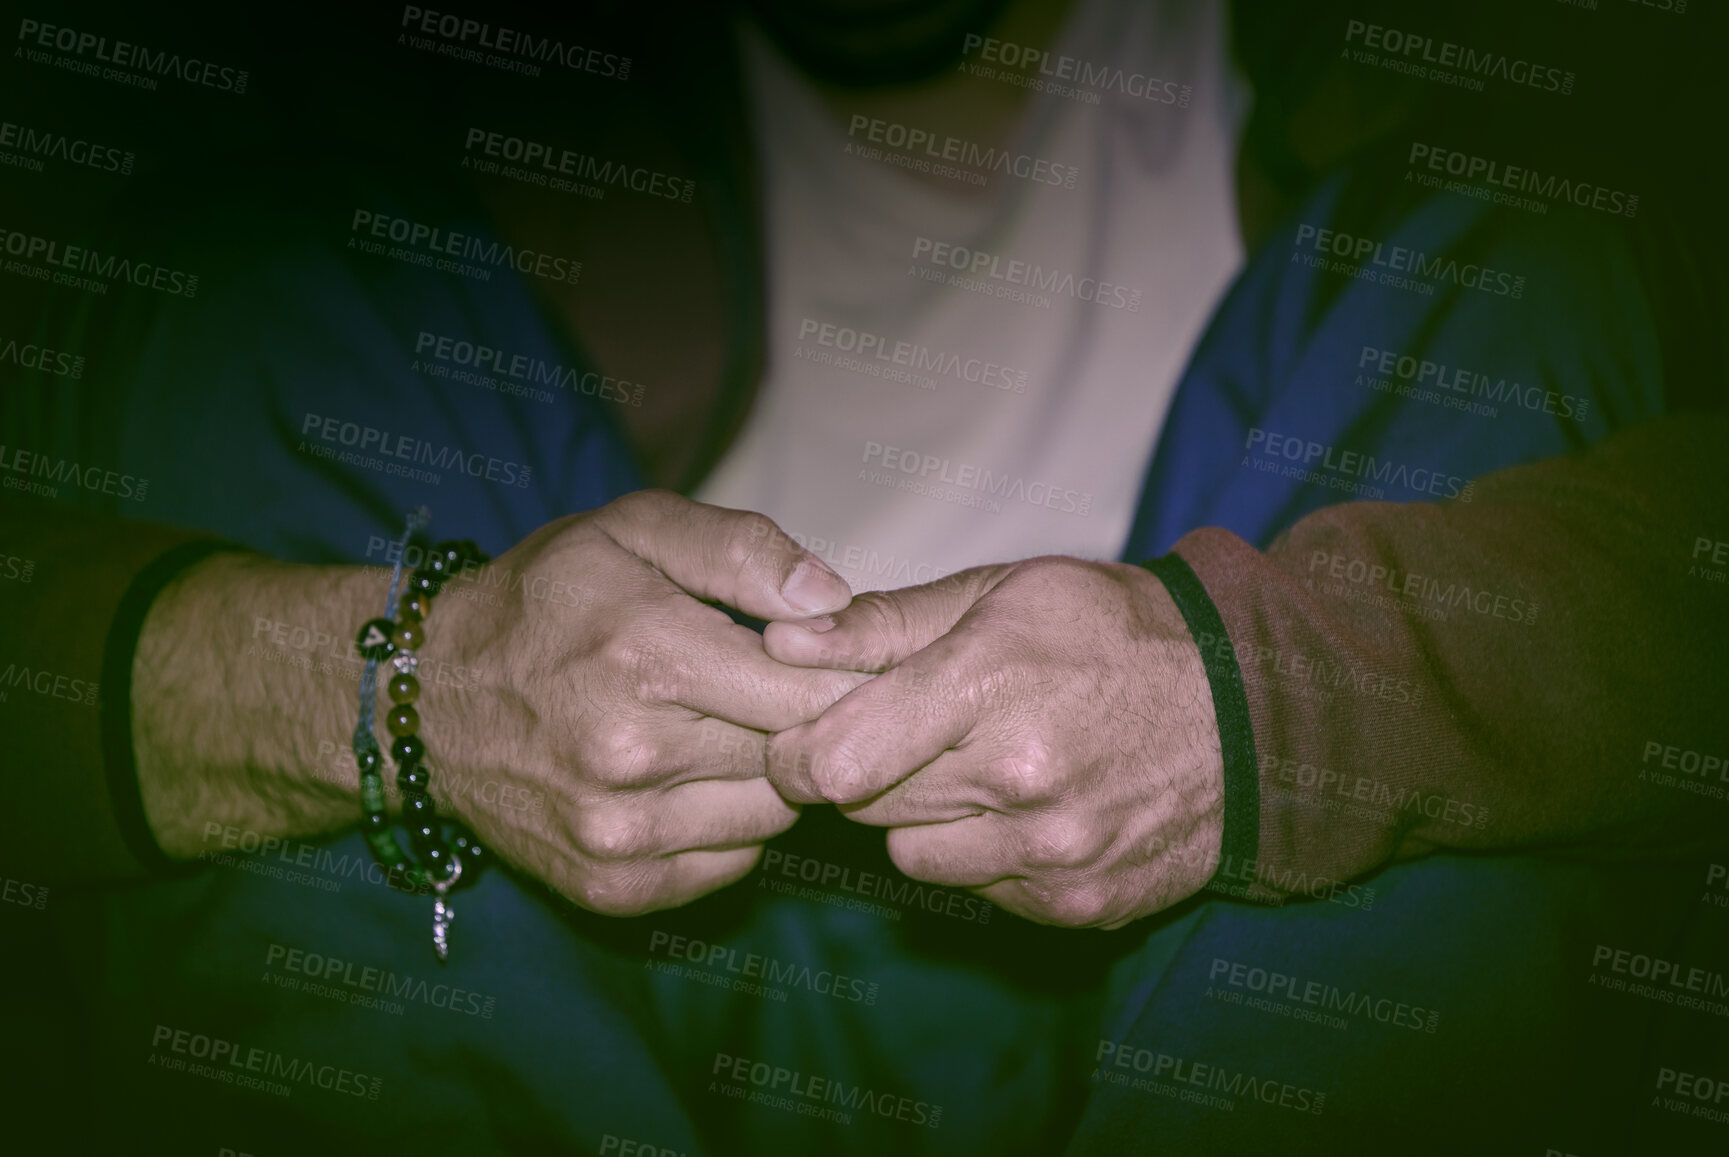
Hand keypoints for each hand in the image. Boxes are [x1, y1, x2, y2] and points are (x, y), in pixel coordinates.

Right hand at [421, 490, 868, 915]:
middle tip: (779, 689)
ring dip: (768, 776)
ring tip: (728, 729)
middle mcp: (632, 753)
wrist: (426, 698)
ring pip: (772, 815)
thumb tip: (832, 599)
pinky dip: (729, 825)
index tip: (837, 659)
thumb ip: (740, 550)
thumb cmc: (545, 599)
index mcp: (647, 653)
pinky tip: (692, 779)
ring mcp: (617, 832)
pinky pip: (729, 864)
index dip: (842, 674)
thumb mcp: (632, 529)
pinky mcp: (609, 885)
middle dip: (806, 721)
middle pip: (797, 754)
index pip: (811, 690)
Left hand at [761, 557, 1223, 928]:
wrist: (1251, 711)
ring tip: (977, 766)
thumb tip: (783, 643)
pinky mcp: (1077, 905)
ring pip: (913, 856)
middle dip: (865, 771)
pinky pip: (976, 891)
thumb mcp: (1002, 591)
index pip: (834, 760)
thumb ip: (884, 624)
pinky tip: (1027, 806)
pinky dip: (982, 855)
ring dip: (923, 818)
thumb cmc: (1113, 632)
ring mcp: (1052, 854)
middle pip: (864, 807)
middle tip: (908, 732)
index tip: (802, 734)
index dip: (795, 751)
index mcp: (990, 684)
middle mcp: (1019, 781)